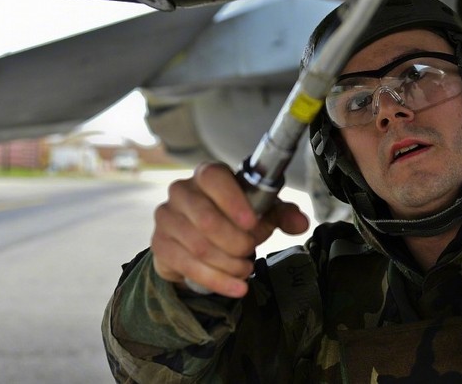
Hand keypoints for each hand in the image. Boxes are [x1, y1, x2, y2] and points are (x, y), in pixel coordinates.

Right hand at [151, 162, 309, 297]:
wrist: (196, 238)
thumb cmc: (231, 217)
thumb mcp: (259, 211)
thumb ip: (282, 213)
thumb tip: (300, 223)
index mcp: (207, 175)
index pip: (215, 179)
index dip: (234, 202)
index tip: (252, 223)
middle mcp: (181, 191)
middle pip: (207, 220)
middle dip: (236, 242)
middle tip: (250, 251)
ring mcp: (166, 218)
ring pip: (199, 247)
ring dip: (229, 264)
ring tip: (245, 269)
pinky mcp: (161, 245)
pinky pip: (189, 266)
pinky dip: (218, 281)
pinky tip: (237, 287)